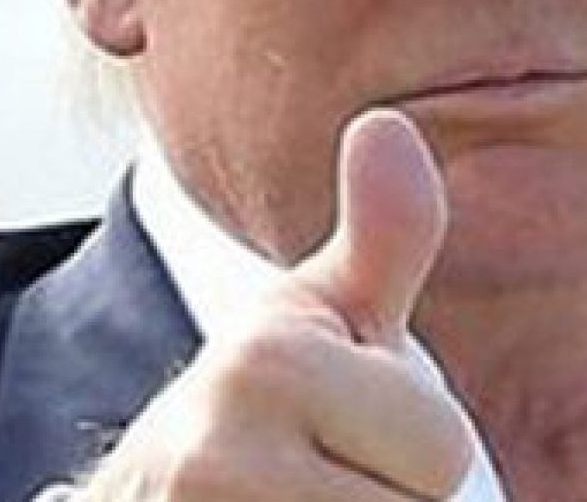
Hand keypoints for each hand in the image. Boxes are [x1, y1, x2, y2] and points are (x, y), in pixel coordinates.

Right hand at [78, 109, 473, 500]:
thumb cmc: (264, 409)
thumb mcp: (318, 319)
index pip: (442, 448)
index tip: (340, 436)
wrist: (143, 501)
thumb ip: (380, 238)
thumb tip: (391, 123)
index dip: (410, 451)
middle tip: (318, 485)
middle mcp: (209, 455)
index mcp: (264, 361)